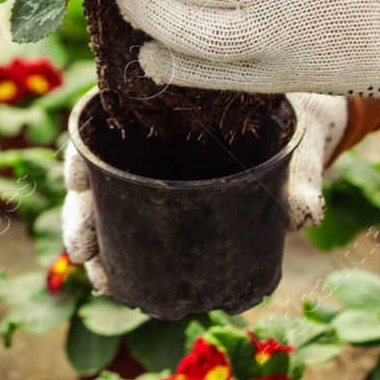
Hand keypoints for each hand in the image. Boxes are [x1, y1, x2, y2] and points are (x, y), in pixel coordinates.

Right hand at [61, 93, 350, 290]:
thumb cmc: (294, 117)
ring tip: (97, 277)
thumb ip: (301, 175)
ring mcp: (160, 166)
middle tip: (82, 251)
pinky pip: (135, 215)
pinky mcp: (172, 195)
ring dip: (95, 235)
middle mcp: (155, 133)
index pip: (107, 116)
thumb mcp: (299, 138)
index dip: (84, 148)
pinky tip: (115, 275)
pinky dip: (119, 244)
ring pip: (109, 196)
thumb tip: (303, 216)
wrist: (303, 124)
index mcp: (171, 102)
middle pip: (99, 166)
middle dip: (82, 211)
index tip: (76, 180)